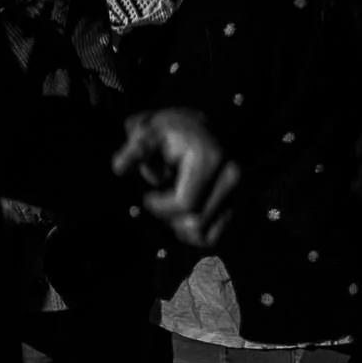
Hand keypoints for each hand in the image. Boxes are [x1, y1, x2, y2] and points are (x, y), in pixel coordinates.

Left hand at [113, 107, 240, 248]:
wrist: (208, 125)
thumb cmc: (173, 129)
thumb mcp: (151, 130)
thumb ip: (135, 149)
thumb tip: (119, 169)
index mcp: (210, 161)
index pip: (185, 204)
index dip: (159, 206)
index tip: (147, 196)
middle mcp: (233, 179)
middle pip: (195, 223)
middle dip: (170, 216)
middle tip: (160, 198)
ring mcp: (242, 194)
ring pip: (207, 236)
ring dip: (182, 227)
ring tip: (172, 206)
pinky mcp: (242, 206)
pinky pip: (216, 237)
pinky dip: (196, 234)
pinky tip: (183, 217)